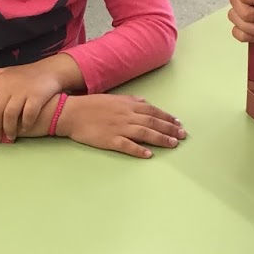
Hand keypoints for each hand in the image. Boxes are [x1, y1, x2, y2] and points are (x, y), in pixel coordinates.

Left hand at [0, 59, 75, 141]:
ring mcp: (23, 91)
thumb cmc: (24, 74)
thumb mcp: (2, 72)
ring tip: (9, 137)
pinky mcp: (37, 96)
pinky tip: (25, 130)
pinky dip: (25, 124)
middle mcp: (9, 86)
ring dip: (8, 129)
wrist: (50, 70)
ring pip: (10, 115)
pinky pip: (28, 115)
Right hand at [58, 93, 185, 159]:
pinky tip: (149, 155)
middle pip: (153, 122)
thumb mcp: (113, 98)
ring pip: (145, 133)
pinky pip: (127, 146)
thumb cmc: (91, 105)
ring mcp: (119, 128)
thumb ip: (130, 100)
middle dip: (170, 129)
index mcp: (128, 105)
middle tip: (183, 135)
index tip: (179, 123)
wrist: (70, 112)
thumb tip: (145, 101)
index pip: (153, 111)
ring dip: (161, 139)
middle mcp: (127, 115)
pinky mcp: (110, 140)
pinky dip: (139, 150)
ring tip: (173, 144)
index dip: (167, 117)